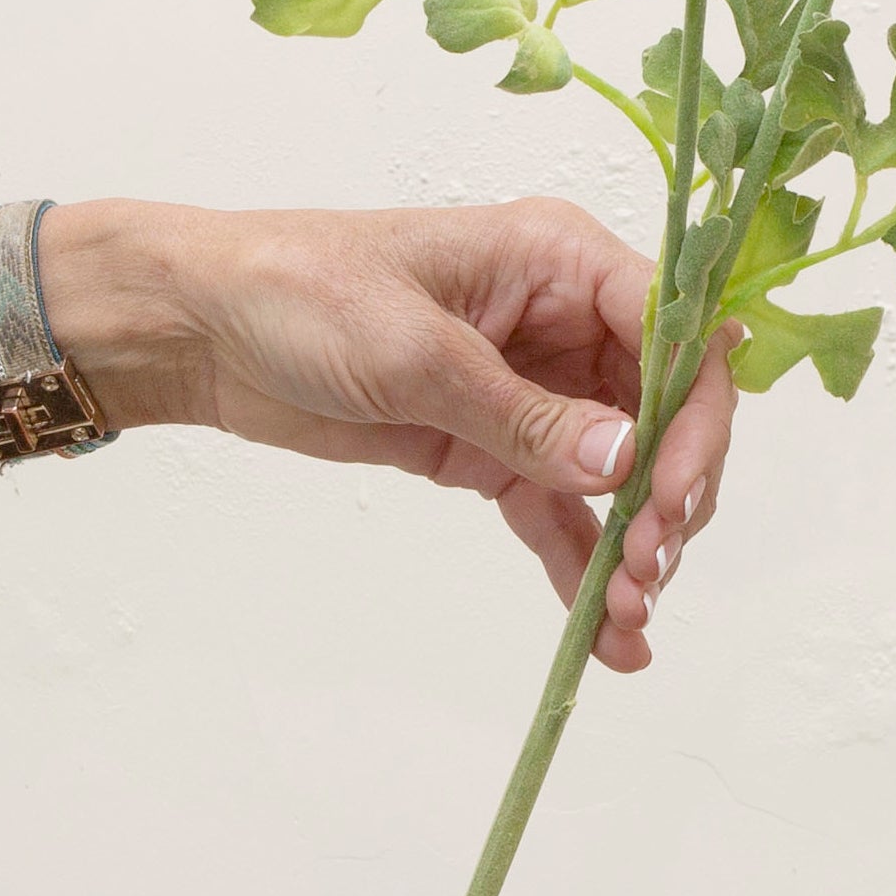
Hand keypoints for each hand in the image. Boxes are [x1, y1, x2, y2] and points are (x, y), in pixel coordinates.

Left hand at [55, 199, 736, 672]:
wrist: (202, 328)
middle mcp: (561, 322)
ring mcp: (531, 391)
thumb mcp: (414, 350)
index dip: (693, 417)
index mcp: (557, 260)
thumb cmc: (299, 291)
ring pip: (618, 474)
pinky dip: (583, 567)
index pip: (672, 333)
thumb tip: (625, 462)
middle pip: (663, 411)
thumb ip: (524, 414)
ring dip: (634, 544)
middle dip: (669, 493)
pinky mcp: (490, 448)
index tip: (670, 497)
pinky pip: (559, 512)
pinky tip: (607, 635)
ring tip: (628, 615)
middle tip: (648, 567)